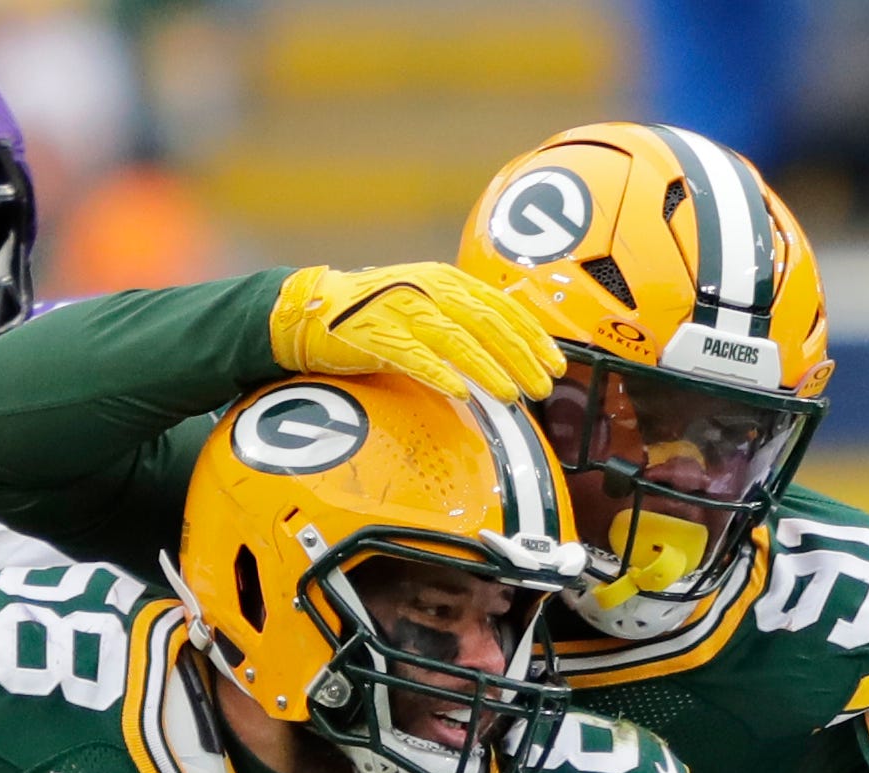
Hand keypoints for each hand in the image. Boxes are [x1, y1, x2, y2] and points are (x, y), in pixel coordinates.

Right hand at [269, 262, 559, 402]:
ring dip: (490, 369)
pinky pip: (415, 356)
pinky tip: (462, 393)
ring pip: (457, 340)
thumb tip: (510, 355)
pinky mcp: (375, 333)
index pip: (500, 307)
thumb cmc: (377, 316)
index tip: (555, 363)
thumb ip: (463, 322)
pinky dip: (440, 374)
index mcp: (445, 279)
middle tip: (542, 387)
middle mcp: (428, 287)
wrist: (313, 310)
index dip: (532, 336)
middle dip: (520, 357)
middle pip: (486, 323)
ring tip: (513, 395)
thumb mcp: (427, 307)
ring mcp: (401, 308)